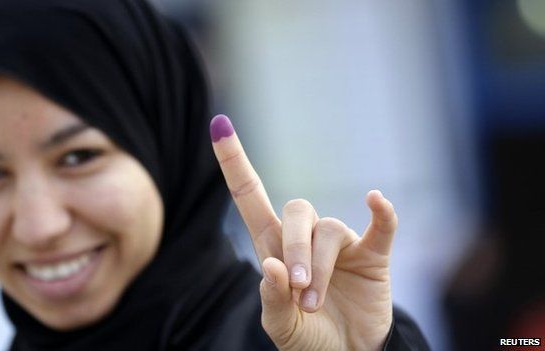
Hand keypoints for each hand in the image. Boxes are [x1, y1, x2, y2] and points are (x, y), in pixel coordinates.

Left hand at [210, 115, 396, 350]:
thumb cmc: (308, 338)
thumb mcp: (280, 326)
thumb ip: (271, 300)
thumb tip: (270, 265)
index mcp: (273, 248)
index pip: (250, 196)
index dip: (235, 162)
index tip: (219, 124)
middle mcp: (305, 239)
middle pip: (296, 211)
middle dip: (294, 249)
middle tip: (297, 290)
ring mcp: (341, 245)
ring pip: (329, 229)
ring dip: (320, 266)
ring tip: (314, 304)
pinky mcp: (372, 256)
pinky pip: (381, 227)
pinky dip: (382, 214)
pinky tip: (376, 201)